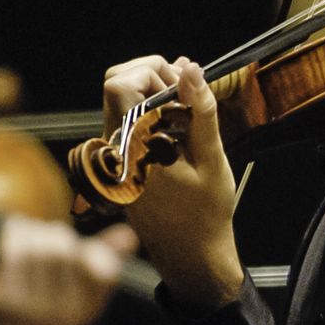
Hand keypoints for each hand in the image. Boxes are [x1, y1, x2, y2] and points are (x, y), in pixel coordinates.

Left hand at [0, 218, 137, 324]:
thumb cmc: (49, 305)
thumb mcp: (81, 289)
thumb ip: (105, 259)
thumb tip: (130, 236)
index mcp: (90, 308)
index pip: (105, 271)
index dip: (96, 253)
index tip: (84, 249)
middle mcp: (66, 313)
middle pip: (64, 250)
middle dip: (56, 234)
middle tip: (49, 234)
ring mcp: (36, 309)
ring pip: (39, 248)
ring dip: (34, 232)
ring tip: (31, 232)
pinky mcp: (9, 302)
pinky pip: (15, 253)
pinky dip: (16, 233)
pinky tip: (16, 227)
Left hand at [103, 56, 243, 307]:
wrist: (191, 255)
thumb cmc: (206, 213)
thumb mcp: (211, 158)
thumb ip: (200, 110)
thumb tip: (191, 68)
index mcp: (135, 149)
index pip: (119, 84)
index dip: (152, 71)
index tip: (183, 88)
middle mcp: (115, 151)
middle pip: (115, 84)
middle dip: (151, 77)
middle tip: (184, 97)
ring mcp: (112, 158)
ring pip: (119, 102)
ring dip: (151, 96)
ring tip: (185, 117)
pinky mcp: (117, 164)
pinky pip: (125, 124)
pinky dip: (149, 115)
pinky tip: (176, 132)